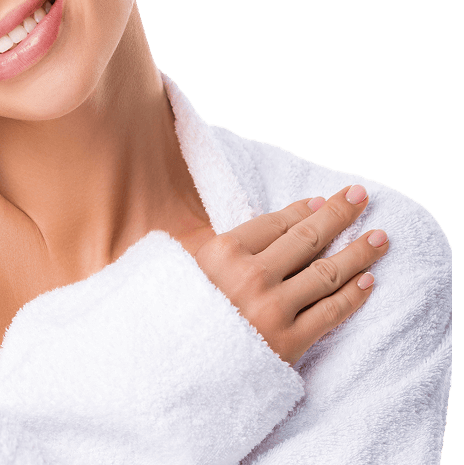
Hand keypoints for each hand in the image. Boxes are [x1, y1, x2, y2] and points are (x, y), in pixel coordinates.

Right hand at [194, 184, 388, 364]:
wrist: (185, 369)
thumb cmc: (190, 312)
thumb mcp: (197, 269)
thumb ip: (229, 247)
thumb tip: (274, 224)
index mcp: (224, 252)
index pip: (276, 222)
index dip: (304, 209)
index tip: (322, 200)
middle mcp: (251, 276)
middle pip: (306, 239)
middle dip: (338, 214)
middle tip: (360, 196)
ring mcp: (272, 309)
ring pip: (327, 272)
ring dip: (359, 252)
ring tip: (380, 238)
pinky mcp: (289, 341)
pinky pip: (331, 312)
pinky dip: (354, 294)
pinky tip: (369, 280)